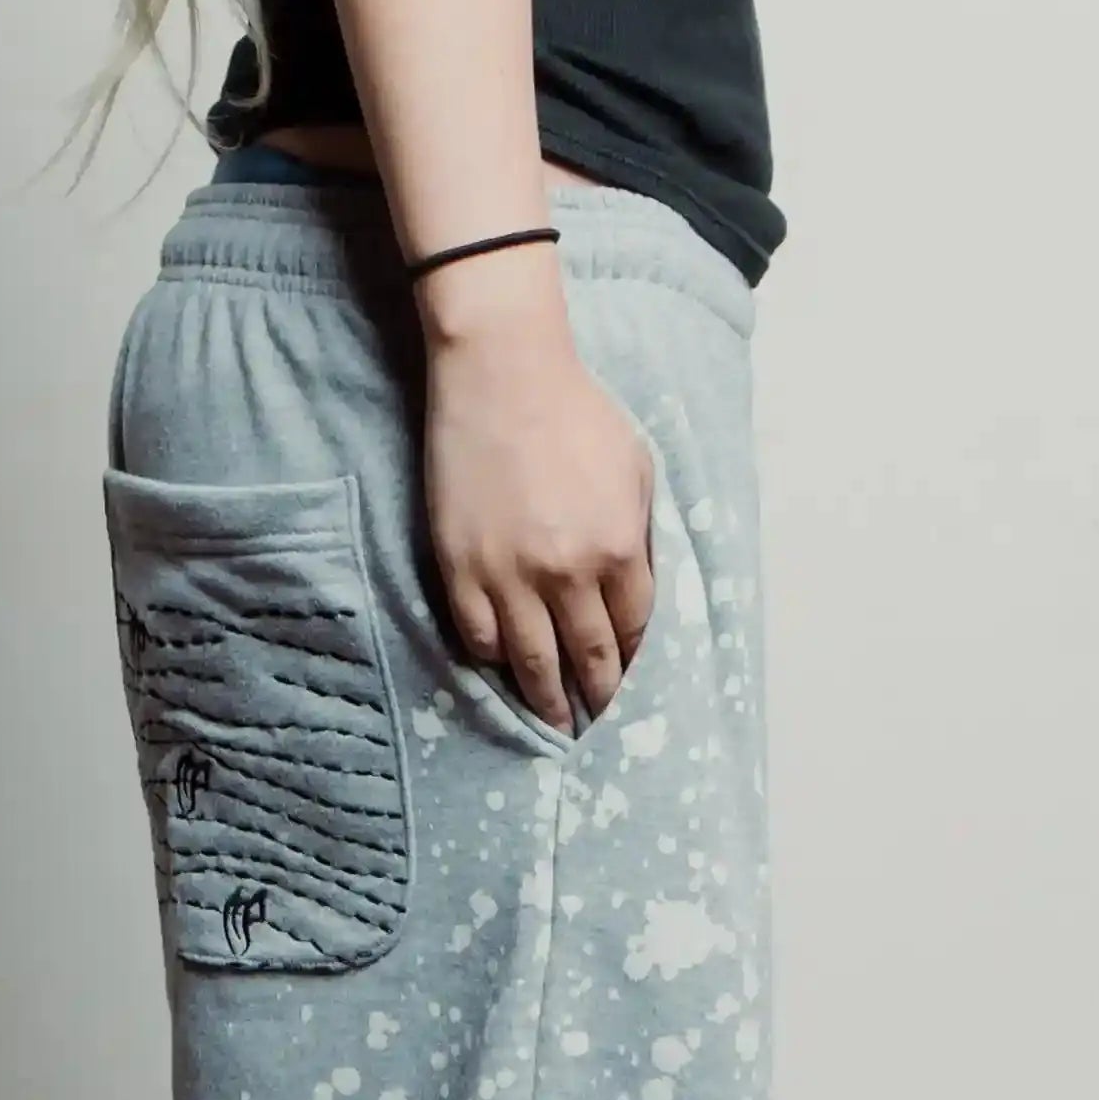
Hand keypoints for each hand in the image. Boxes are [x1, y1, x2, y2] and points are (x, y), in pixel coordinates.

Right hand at [419, 303, 656, 732]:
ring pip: (532, 661)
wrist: (501, 375)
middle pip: (589, 657)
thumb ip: (639, 533)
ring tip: (557, 724)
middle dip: (599, 695)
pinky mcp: (459, 568)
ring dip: (548, 700)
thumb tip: (636, 583)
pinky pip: (479, 635)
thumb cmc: (575, 412)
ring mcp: (507, 576)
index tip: (633, 680)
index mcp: (617, 549)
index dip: (634, 659)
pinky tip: (505, 668)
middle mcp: (566, 574)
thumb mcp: (635, 468)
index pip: (633, 628)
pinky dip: (494, 659)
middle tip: (600, 723)